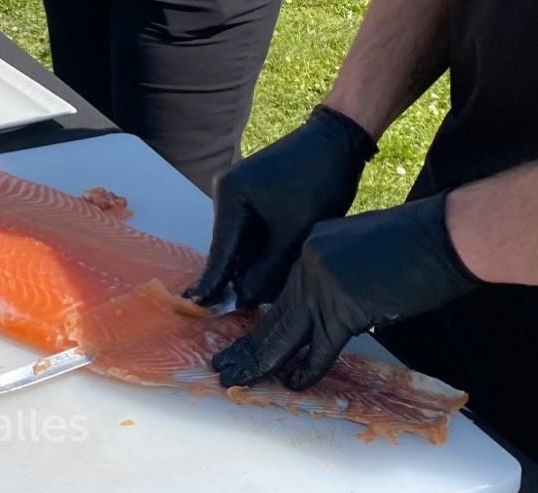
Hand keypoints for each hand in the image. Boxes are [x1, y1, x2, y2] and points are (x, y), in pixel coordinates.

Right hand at [185, 106, 377, 309]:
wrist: (339, 138)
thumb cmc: (320, 181)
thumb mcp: (295, 233)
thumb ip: (268, 270)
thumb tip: (244, 299)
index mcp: (230, 195)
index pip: (221, 249)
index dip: (213, 281)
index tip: (198, 307)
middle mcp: (225, 191)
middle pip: (227, 246)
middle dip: (235, 275)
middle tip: (235, 308)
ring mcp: (237, 190)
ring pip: (239, 240)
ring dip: (248, 262)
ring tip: (252, 292)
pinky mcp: (251, 192)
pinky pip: (249, 229)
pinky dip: (258, 248)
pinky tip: (265, 266)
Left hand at [212, 193, 484, 389]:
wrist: (452, 234)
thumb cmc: (422, 241)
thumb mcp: (365, 251)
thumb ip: (339, 276)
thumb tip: (334, 310)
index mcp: (312, 246)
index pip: (282, 293)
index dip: (261, 321)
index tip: (242, 341)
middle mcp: (310, 263)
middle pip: (275, 313)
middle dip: (247, 346)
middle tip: (222, 367)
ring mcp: (325, 285)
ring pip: (286, 333)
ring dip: (261, 362)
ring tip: (237, 381)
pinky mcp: (346, 308)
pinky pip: (320, 348)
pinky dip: (307, 369)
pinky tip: (291, 385)